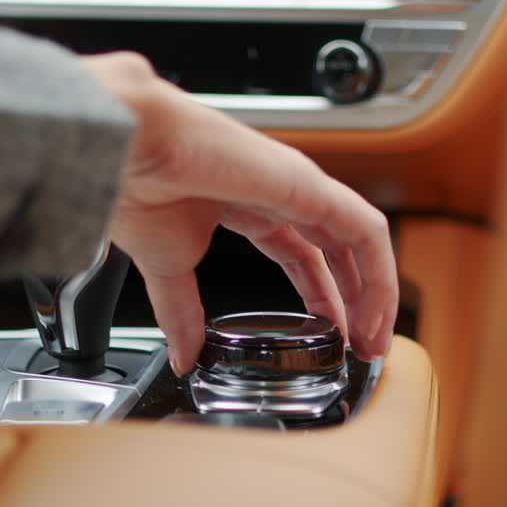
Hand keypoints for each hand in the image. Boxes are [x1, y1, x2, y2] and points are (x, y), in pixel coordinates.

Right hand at [80, 52, 397, 374]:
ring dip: (374, 294)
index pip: (304, 257)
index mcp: (249, 208)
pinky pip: (364, 231)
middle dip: (356, 303)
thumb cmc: (137, 182)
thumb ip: (183, 315)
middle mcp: (281, 195)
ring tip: (373, 339)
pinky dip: (379, 272)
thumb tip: (184, 357)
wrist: (128, 149)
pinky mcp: (311, 186)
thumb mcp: (168, 270)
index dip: (322, 299)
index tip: (331, 338)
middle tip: (362, 347)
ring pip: (359, 243)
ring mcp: (300, 188)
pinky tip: (377, 309)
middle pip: (337, 253)